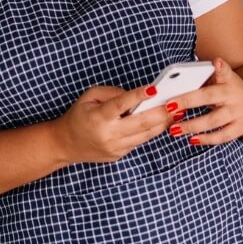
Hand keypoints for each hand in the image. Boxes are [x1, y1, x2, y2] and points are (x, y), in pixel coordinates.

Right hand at [51, 84, 170, 163]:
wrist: (65, 144)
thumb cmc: (78, 116)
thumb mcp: (89, 97)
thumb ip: (112, 93)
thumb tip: (137, 95)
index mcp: (98, 117)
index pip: (121, 104)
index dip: (138, 96)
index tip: (154, 88)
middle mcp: (108, 134)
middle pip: (141, 123)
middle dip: (161, 112)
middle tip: (177, 103)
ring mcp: (115, 147)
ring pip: (145, 134)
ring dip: (163, 123)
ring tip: (177, 112)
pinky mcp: (119, 154)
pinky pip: (139, 141)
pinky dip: (152, 131)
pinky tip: (162, 122)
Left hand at [163, 58, 242, 146]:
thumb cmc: (229, 90)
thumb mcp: (222, 80)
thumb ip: (205, 78)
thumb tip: (176, 82)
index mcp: (229, 80)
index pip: (225, 72)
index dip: (221, 67)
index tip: (217, 62)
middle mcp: (235, 95)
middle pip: (210, 97)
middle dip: (188, 101)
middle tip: (169, 105)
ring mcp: (239, 113)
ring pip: (213, 120)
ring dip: (192, 125)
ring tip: (174, 129)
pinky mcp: (241, 128)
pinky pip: (222, 136)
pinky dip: (206, 139)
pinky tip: (191, 139)